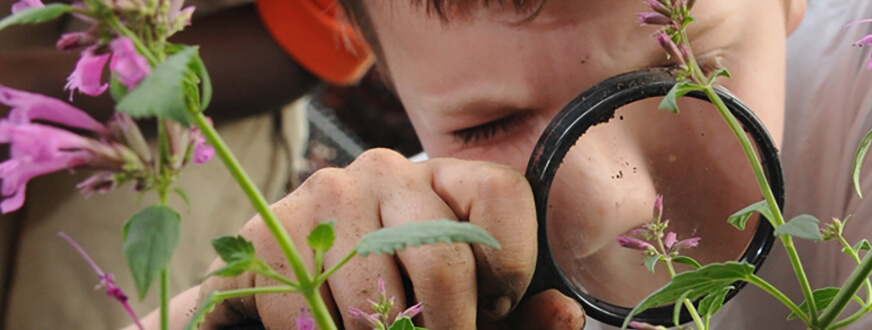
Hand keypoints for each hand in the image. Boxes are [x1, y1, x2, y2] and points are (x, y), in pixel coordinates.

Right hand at [171, 149, 583, 328]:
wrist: (290, 303)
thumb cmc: (400, 306)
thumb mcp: (471, 312)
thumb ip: (522, 318)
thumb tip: (565, 314)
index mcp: (445, 177)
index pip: (504, 195)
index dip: (511, 269)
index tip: (495, 308)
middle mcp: (386, 169)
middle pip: (443, 260)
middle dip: (448, 327)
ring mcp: (327, 194)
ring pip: (376, 301)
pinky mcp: (271, 232)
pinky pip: (316, 313)